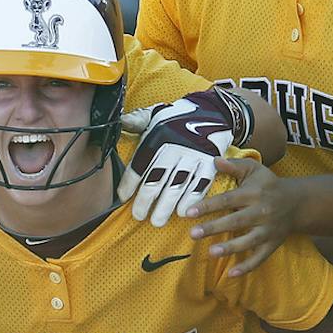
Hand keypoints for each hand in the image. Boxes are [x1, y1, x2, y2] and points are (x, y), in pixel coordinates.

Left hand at [118, 88, 250, 226]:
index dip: (130, 182)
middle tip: (138, 216)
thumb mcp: (154, 113)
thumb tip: (119, 122)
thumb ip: (136, 121)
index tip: (123, 197)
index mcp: (157, 137)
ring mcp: (194, 156)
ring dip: (167, 206)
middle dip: (146, 200)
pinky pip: (200, 184)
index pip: (140, 164)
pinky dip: (192, 200)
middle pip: (157, 178)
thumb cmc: (176, 117)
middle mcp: (175, 147)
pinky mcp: (210, 163)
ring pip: (177, 185)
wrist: (212, 111)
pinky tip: (183, 213)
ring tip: (157, 221)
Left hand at [181, 154, 291, 275]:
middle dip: (215, 227)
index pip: (228, 199)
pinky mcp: (272, 244)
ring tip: (211, 252)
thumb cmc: (269, 185)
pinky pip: (260, 258)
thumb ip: (235, 165)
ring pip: (249, 241)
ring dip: (231, 248)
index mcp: (254, 193)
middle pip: (236, 221)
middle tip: (193, 233)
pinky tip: (230, 275)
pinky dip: (247, 267)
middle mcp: (262, 212)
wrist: (298, 203)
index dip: (209, 205)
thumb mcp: (255, 170)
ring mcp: (268, 230)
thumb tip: (215, 160)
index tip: (189, 211)